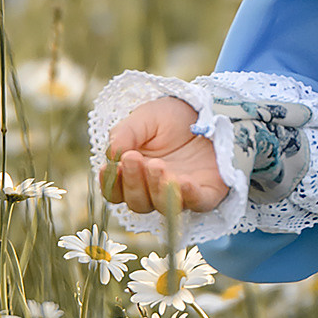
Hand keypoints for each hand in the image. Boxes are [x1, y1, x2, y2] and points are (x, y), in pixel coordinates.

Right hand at [105, 98, 227, 217]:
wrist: (203, 110)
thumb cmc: (168, 118)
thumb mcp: (144, 118)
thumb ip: (125, 133)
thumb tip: (111, 153)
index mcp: (135, 175)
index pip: (116, 191)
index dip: (111, 184)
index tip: (111, 167)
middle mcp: (155, 190)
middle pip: (138, 202)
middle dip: (134, 182)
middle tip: (134, 159)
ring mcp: (180, 194)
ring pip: (164, 206)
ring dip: (157, 189)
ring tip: (157, 166)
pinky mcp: (206, 192)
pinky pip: (198, 202)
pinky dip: (190, 196)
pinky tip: (183, 182)